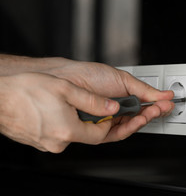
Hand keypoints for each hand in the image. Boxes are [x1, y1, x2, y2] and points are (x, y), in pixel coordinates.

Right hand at [0, 72, 120, 152]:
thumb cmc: (25, 90)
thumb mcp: (66, 89)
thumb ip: (93, 101)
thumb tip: (112, 107)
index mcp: (68, 131)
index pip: (101, 134)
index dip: (108, 122)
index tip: (109, 111)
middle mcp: (57, 143)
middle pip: (86, 135)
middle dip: (92, 121)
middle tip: (90, 105)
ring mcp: (46, 144)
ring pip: (72, 134)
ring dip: (76, 120)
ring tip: (67, 103)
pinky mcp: (38, 142)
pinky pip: (58, 134)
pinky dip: (62, 123)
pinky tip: (55, 109)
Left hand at [41, 59, 174, 138]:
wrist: (66, 78)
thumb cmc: (89, 75)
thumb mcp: (123, 79)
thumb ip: (144, 90)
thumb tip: (163, 94)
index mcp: (124, 98)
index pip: (145, 106)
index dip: (157, 106)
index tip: (168, 103)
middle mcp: (117, 111)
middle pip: (140, 118)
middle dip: (153, 113)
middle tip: (162, 107)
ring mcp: (108, 120)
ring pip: (130, 127)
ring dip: (144, 120)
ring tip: (152, 112)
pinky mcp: (99, 130)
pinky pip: (117, 133)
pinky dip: (130, 127)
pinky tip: (137, 118)